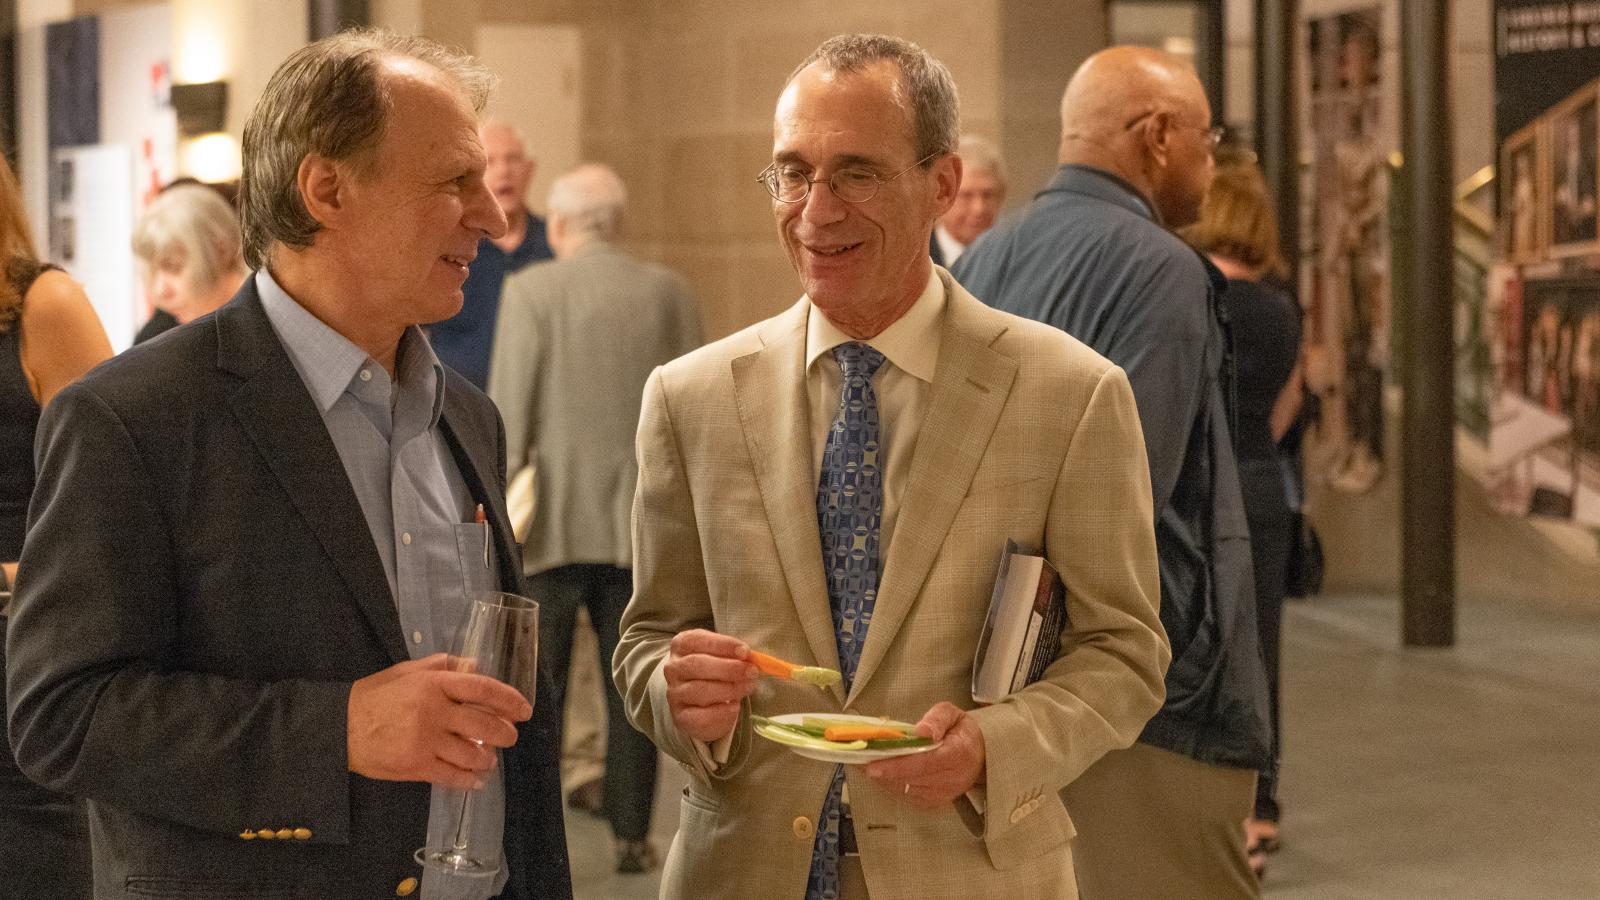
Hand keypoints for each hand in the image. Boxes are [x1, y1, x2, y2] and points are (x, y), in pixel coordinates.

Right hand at [347, 653, 531, 790]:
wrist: (338, 727)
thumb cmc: (374, 696)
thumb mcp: (407, 671)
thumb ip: (442, 666)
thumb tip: (473, 665)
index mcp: (434, 684)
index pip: (483, 689)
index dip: (509, 700)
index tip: (524, 709)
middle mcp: (434, 711)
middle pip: (484, 724)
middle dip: (504, 733)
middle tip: (510, 737)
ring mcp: (426, 740)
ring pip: (472, 754)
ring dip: (487, 759)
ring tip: (488, 759)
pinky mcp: (416, 765)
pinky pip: (452, 776)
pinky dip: (469, 780)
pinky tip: (475, 780)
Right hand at [662, 629, 757, 742]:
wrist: (700, 704)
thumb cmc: (714, 672)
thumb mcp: (721, 656)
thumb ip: (733, 655)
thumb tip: (750, 658)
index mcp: (682, 645)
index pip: (697, 640)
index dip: (723, 645)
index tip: (745, 651)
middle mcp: (673, 668)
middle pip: (697, 664)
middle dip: (728, 668)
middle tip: (751, 672)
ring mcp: (674, 693)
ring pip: (698, 690)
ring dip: (728, 689)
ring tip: (747, 687)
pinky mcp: (680, 716)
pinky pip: (700, 715)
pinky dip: (721, 711)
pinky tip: (734, 706)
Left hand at [863, 702, 985, 808]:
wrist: (980, 755)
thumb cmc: (961, 731)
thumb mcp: (952, 714)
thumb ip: (936, 719)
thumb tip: (922, 731)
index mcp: (958, 754)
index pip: (924, 763)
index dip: (896, 766)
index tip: (873, 765)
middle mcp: (952, 779)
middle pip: (910, 779)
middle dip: (882, 771)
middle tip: (858, 760)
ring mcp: (944, 794)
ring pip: (905, 790)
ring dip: (883, 778)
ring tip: (865, 764)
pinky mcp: (935, 802)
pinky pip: (907, 795)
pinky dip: (891, 784)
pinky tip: (881, 772)